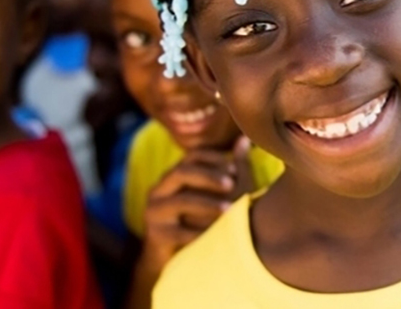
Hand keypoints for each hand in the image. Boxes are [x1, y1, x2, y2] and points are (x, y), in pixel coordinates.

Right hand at [126, 138, 254, 308]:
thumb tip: (245, 140)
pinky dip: (200, 233)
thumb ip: (232, 168)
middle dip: (208, 177)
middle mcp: (160, 190)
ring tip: (229, 210)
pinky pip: (178, 233)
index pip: (191, 156)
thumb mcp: (216, 194)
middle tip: (232, 184)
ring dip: (207, 204)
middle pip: (181, 172)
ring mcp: (154, 213)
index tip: (234, 168)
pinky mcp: (156, 236)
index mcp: (174, 176)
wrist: (176, 260)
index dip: (213, 158)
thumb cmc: (201, 220)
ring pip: (180, 202)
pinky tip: (218, 235)